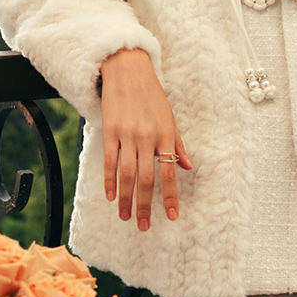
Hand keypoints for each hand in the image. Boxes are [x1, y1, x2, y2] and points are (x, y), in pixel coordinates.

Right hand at [99, 48, 192, 229]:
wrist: (127, 70)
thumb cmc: (151, 95)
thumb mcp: (169, 118)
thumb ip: (177, 144)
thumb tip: (187, 167)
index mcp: (166, 135)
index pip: (169, 172)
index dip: (170, 196)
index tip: (172, 216)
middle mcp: (147, 137)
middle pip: (145, 179)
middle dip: (145, 206)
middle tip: (144, 226)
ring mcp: (127, 134)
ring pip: (126, 174)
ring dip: (126, 199)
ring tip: (125, 217)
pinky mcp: (110, 130)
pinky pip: (110, 160)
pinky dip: (110, 180)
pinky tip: (111, 196)